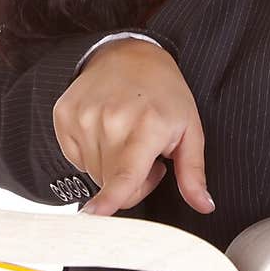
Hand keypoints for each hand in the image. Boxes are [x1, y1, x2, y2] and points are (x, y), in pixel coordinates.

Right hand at [52, 38, 212, 216]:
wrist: (129, 54)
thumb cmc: (164, 94)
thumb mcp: (189, 129)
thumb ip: (193, 172)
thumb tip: (205, 206)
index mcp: (147, 126)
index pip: (125, 174)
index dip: (111, 200)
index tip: (94, 215)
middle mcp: (111, 121)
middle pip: (112, 183)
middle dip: (130, 181)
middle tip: (145, 153)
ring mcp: (84, 117)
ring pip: (93, 172)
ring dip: (110, 166)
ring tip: (126, 138)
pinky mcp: (64, 115)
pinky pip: (75, 157)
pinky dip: (91, 152)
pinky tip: (105, 130)